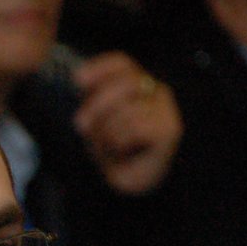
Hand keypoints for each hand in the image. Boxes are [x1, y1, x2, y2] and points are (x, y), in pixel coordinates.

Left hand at [73, 52, 181, 195]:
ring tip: (106, 144)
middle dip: (97, 105)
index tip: (77, 81)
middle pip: (125, 83)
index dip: (99, 68)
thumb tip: (78, 78)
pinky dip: (119, 141)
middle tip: (81, 126)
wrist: (128, 181)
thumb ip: (92, 98)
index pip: (122, 64)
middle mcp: (155, 92)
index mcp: (136, 84)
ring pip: (128, 109)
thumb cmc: (110, 149)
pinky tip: (120, 150)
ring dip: (107, 130)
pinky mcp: (169, 130)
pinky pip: (135, 127)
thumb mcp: (95, 119)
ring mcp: (166, 110)